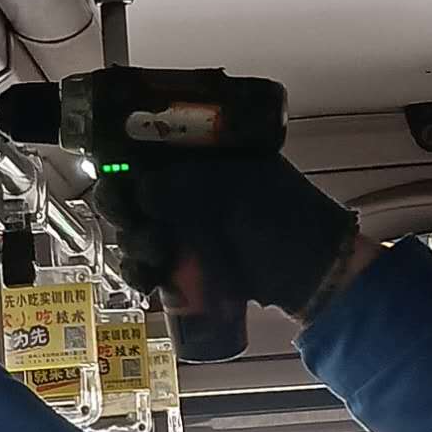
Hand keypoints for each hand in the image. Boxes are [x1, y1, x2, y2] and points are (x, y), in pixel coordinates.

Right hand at [92, 151, 356, 316]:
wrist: (315, 273)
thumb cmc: (286, 218)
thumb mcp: (240, 189)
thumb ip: (187, 185)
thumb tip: (139, 188)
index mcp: (201, 158)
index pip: (144, 152)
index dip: (122, 165)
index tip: (116, 180)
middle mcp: (187, 190)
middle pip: (132, 194)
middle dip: (122, 208)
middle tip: (130, 218)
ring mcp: (186, 229)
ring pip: (137, 232)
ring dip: (133, 242)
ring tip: (153, 252)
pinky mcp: (187, 266)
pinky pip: (151, 267)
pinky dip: (141, 272)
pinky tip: (146, 279)